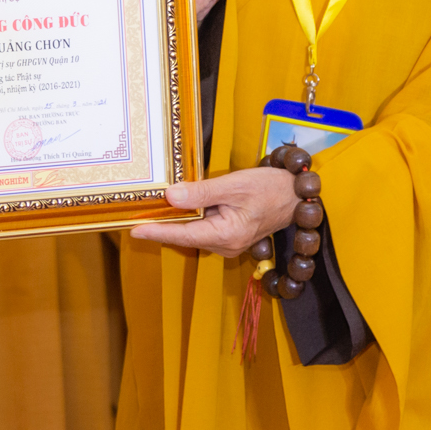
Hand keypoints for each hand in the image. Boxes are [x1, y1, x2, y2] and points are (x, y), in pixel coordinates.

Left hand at [128, 167, 301, 257]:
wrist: (295, 195)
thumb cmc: (270, 188)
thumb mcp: (234, 185)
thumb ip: (202, 191)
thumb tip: (172, 196)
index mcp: (227, 235)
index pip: (184, 235)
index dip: (157, 231)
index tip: (135, 229)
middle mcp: (225, 245)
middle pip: (185, 235)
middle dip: (161, 225)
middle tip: (135, 213)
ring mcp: (227, 242)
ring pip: (192, 231)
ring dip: (174, 220)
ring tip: (150, 208)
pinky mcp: (228, 235)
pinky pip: (202, 228)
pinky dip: (188, 218)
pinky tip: (176, 206)